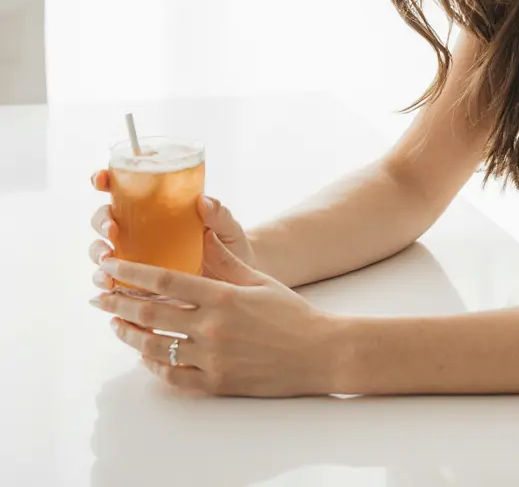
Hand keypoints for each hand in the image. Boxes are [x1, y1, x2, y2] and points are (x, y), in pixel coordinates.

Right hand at [88, 171, 257, 289]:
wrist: (236, 279)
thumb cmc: (229, 244)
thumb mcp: (227, 227)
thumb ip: (218, 214)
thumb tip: (204, 201)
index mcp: (157, 206)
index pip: (123, 187)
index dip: (106, 180)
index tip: (101, 180)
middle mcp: (140, 228)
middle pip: (105, 218)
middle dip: (101, 220)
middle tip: (112, 229)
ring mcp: (135, 254)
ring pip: (102, 249)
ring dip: (97, 253)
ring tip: (106, 263)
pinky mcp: (136, 280)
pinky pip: (112, 279)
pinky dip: (104, 281)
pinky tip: (109, 287)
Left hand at [90, 231, 350, 396]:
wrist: (319, 351)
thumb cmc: (291, 312)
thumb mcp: (259, 280)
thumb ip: (225, 262)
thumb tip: (201, 233)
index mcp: (224, 296)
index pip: (166, 281)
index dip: (132, 273)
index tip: (111, 266)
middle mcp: (213, 327)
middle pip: (152, 314)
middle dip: (119, 302)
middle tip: (99, 296)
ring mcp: (213, 358)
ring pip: (155, 347)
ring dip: (130, 335)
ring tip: (116, 324)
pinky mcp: (217, 384)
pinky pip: (173, 377)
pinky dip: (154, 365)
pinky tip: (145, 355)